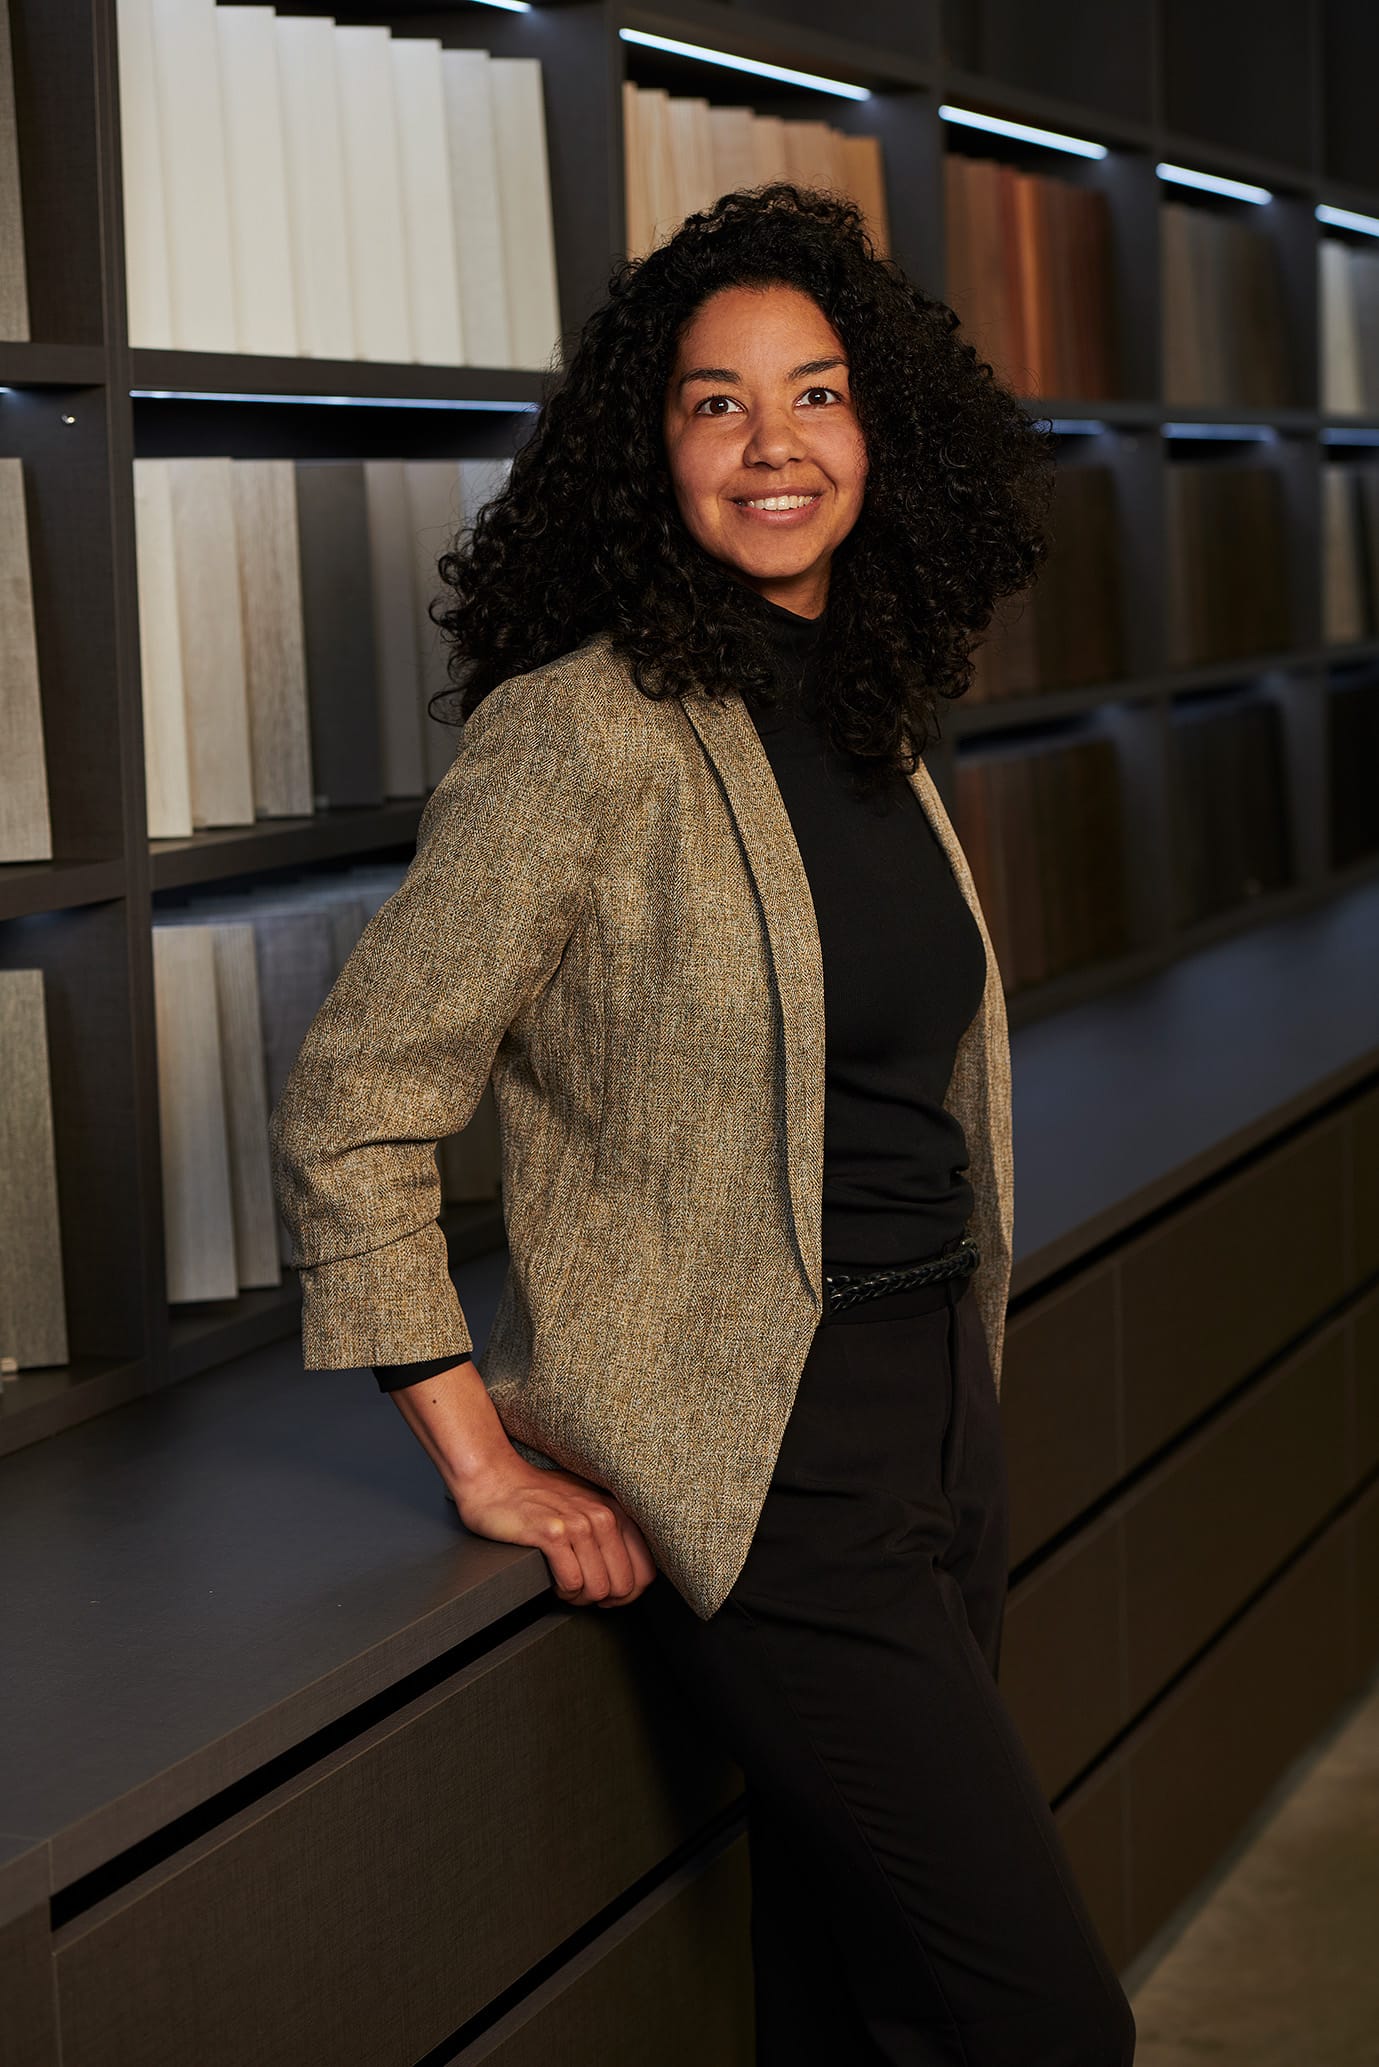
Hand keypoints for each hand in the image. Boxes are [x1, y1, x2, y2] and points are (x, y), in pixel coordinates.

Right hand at [450, 1456, 658, 1607]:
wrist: (494, 1481)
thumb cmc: (538, 1499)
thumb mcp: (586, 1507)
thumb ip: (613, 1533)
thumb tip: (631, 1579)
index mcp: (617, 1512)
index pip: (644, 1574)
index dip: (627, 1595)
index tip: (607, 1596)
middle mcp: (603, 1516)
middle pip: (623, 1587)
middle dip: (601, 1599)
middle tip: (581, 1590)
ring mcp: (579, 1524)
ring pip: (597, 1589)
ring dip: (578, 1596)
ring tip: (564, 1583)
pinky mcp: (552, 1534)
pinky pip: (571, 1583)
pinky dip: (561, 1590)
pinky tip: (552, 1578)